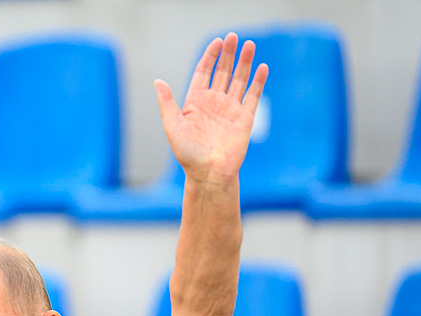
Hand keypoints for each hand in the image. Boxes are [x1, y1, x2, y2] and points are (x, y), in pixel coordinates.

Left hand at [155, 33, 268, 183]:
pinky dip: (258, 82)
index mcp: (196, 102)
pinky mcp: (245, 118)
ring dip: (245, 62)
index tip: (216, 42)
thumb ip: (167, 102)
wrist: (208, 173)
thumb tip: (157, 81)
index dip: (210, 56)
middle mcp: (214, 103)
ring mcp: (230, 109)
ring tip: (250, 44)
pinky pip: (253, 96)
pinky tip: (262, 67)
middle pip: (223, 72)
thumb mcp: (172, 125)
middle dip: (228, 54)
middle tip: (233, 37)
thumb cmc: (187, 153)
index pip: (204, 72)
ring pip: (239, 80)